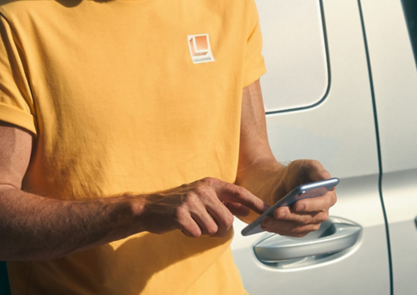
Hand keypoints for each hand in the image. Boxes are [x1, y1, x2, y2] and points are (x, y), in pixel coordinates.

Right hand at [139, 177, 266, 237]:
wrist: (149, 208)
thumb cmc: (178, 203)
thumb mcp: (203, 197)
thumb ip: (224, 202)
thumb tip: (245, 209)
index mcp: (210, 183)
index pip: (238, 192)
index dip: (254, 202)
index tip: (267, 210)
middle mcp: (202, 189)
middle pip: (226, 219)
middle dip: (221, 229)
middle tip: (208, 228)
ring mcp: (190, 200)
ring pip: (212, 228)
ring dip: (203, 231)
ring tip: (192, 223)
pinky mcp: (180, 214)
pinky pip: (197, 233)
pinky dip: (191, 233)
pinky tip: (183, 226)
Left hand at [262, 160, 336, 237]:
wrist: (285, 182)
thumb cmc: (298, 174)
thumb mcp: (307, 166)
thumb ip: (318, 170)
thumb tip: (326, 179)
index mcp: (328, 196)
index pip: (322, 204)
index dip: (310, 205)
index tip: (297, 204)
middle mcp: (321, 212)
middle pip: (307, 218)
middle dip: (291, 215)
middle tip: (277, 212)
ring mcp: (311, 222)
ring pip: (296, 227)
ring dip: (281, 224)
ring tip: (267, 219)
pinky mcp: (300, 229)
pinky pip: (289, 232)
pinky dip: (277, 228)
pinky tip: (267, 223)